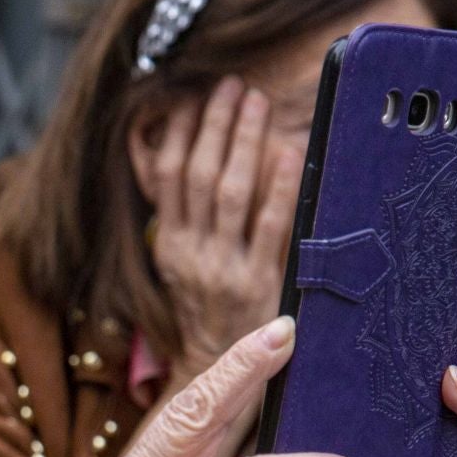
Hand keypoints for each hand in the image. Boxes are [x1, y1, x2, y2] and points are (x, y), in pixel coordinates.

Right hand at [141, 76, 302, 386]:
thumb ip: (180, 216)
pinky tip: (288, 152)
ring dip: (244, 141)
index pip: (167, 176)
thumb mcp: (178, 264)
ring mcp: (223, 267)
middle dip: (215, 125)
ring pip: (229, 192)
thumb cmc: (205, 310)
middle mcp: (190, 253)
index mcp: (169, 244)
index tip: (195, 96)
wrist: (216, 370)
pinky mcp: (258, 282)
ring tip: (255, 103)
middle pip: (199, 175)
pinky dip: (279, 185)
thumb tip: (180, 157)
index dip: (181, 133)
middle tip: (232, 85)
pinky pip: (270, 225)